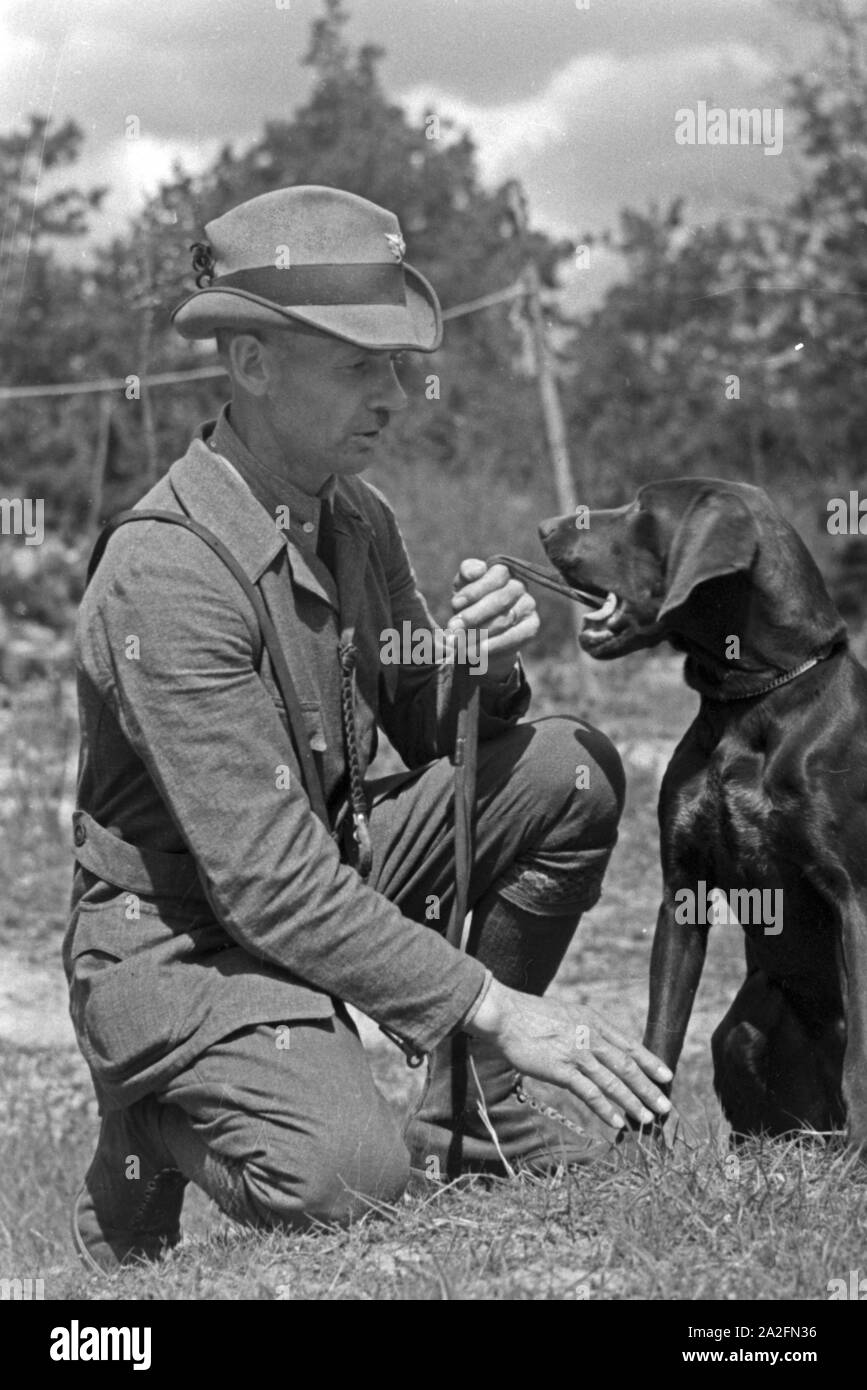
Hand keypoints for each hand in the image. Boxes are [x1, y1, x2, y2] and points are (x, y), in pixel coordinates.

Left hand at [449, 558, 538, 679]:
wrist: (480, 637)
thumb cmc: (468, 606)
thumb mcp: (462, 589)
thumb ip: (465, 575)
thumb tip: (474, 572)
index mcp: (501, 572)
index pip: (496, 574)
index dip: (475, 589)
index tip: (455, 604)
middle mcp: (518, 585)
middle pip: (501, 598)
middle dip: (474, 614)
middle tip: (454, 627)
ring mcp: (528, 605)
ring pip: (506, 619)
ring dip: (480, 632)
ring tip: (460, 642)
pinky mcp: (532, 626)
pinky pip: (516, 636)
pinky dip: (495, 645)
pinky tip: (479, 651)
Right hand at [465, 979, 673, 1130]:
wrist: (506, 1015)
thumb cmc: (532, 1015)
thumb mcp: (567, 1015)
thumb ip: (586, 1029)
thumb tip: (601, 1045)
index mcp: (594, 1020)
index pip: (630, 1044)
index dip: (650, 1062)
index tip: (667, 1075)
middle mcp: (590, 1036)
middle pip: (627, 1065)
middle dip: (648, 1088)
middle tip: (666, 1106)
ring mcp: (577, 1053)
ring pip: (613, 1081)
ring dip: (632, 1102)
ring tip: (648, 1119)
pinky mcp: (561, 1070)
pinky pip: (589, 1093)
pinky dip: (605, 1109)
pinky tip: (617, 1122)